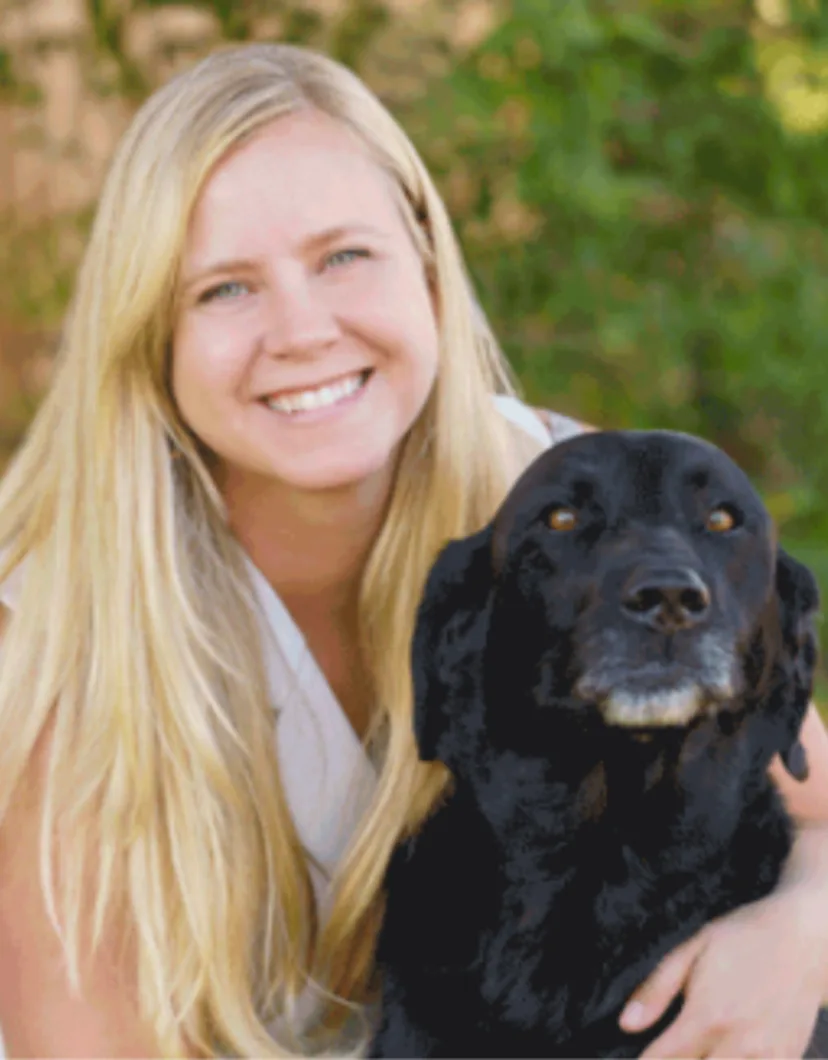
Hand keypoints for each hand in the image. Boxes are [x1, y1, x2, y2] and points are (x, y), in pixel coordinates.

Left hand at [618, 893, 826, 1057]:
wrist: (802, 938)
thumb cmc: (741, 938)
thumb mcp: (692, 950)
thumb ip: (656, 990)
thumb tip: (627, 1024)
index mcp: (708, 1016)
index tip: (635, 1059)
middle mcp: (738, 1044)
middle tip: (667, 1053)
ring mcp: (767, 1056)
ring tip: (695, 1051)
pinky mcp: (788, 1059)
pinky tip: (726, 1053)